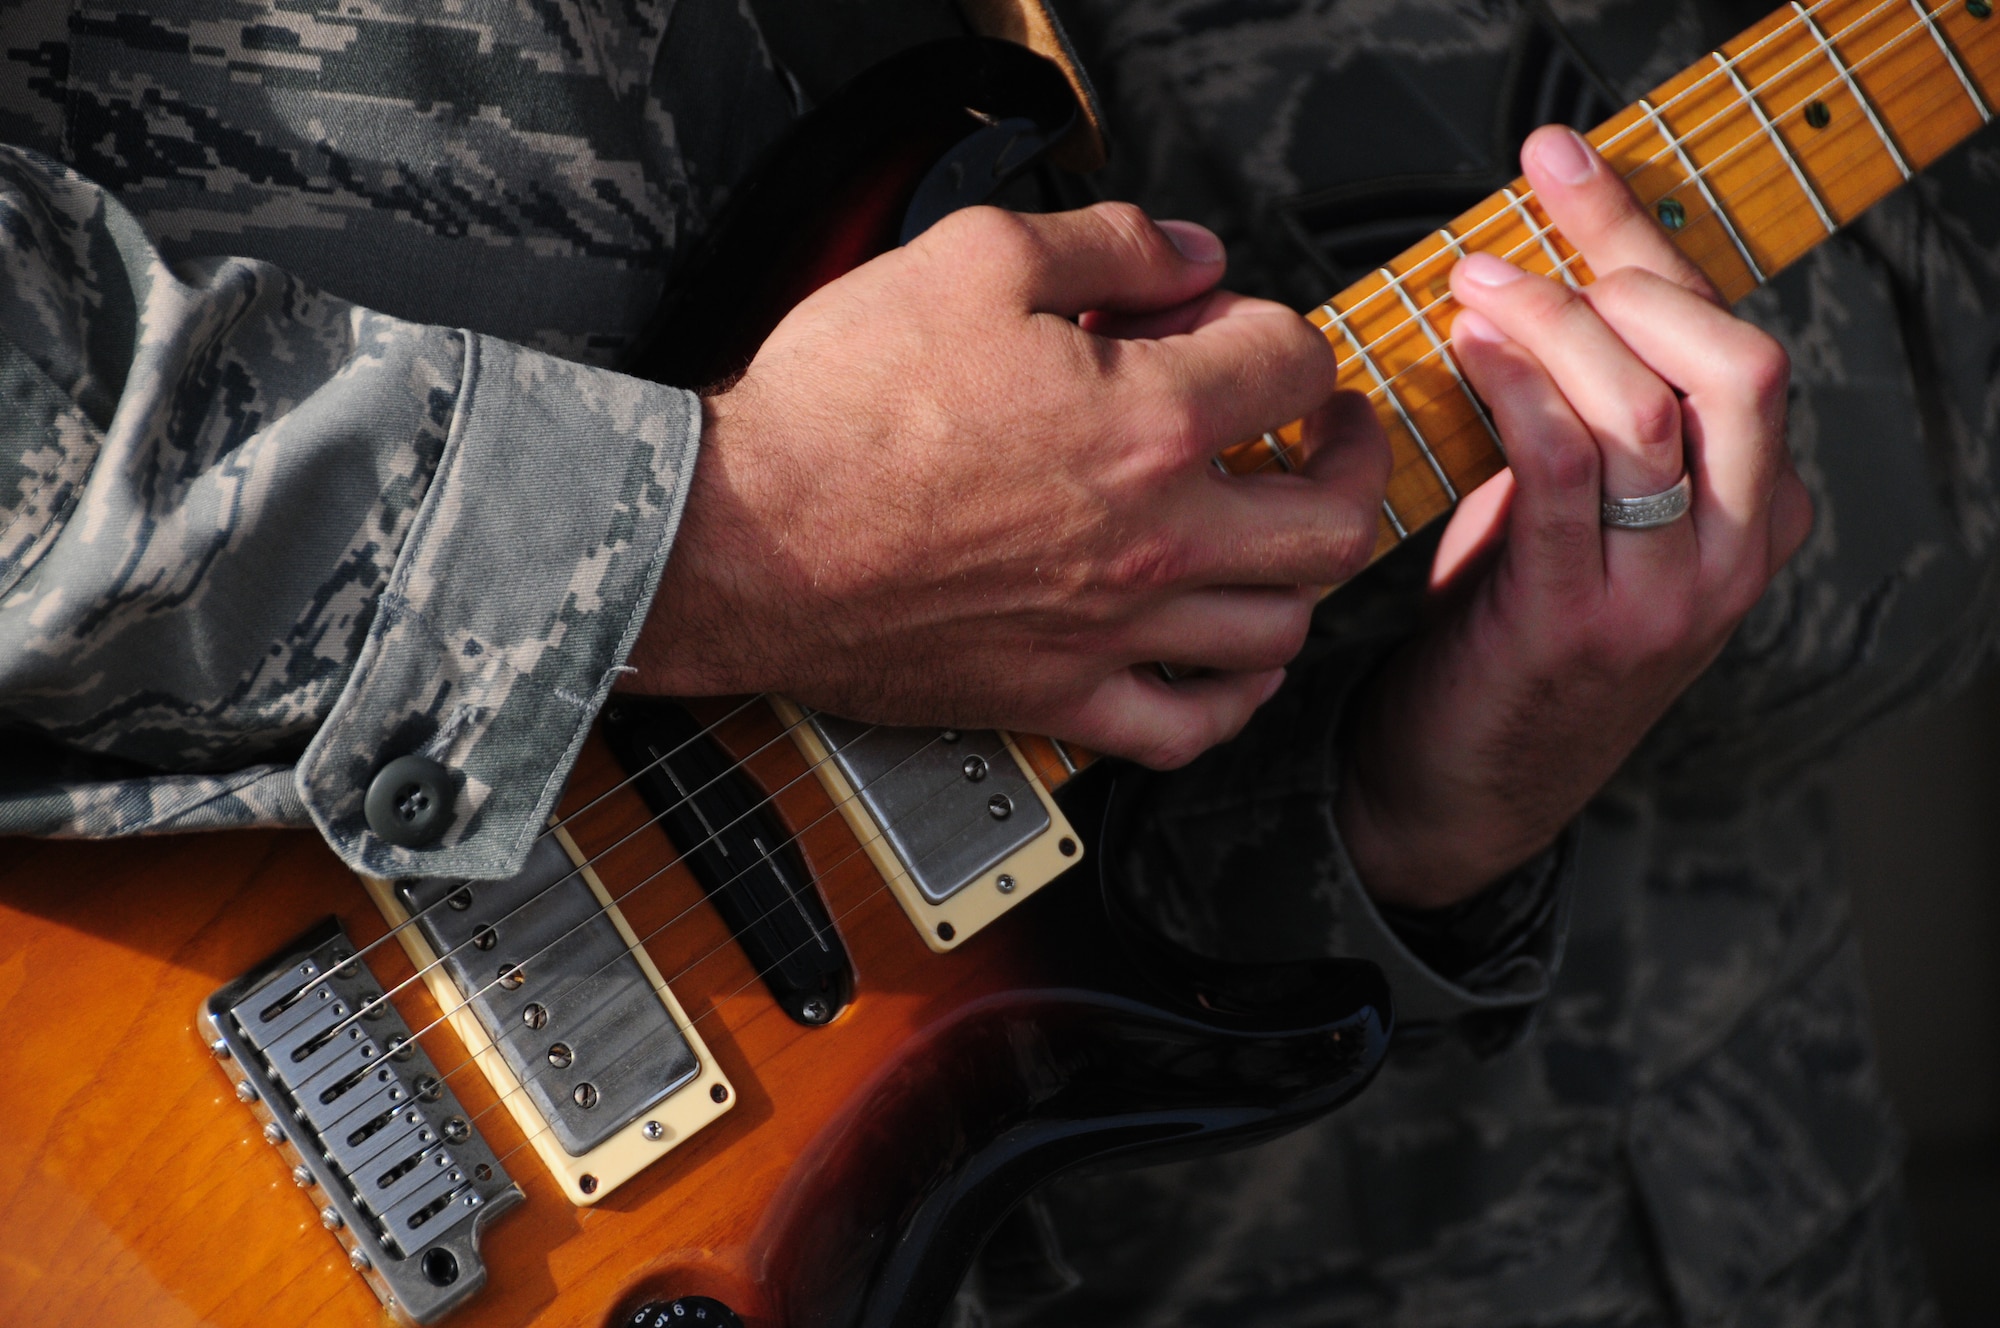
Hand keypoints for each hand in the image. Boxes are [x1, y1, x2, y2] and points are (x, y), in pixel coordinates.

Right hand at [623, 203, 1390, 767]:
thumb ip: (1105, 243)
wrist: (740, 538)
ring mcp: (1113, 632)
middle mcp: (1155, 540)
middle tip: (1327, 434)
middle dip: (1349, 460)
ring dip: (1302, 574)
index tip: (1244, 331)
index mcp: (1148, 421)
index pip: (1292, 365)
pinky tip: (1235, 664)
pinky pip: (1190, 729)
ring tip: (1281, 534)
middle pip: (1334, 519)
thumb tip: (1189, 254)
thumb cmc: (837, 408)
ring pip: (1280, 627)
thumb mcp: (970, 258)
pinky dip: (1234, 700)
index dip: (1279, 330)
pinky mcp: (1057, 699)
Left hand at [1335, 126, 1811, 908]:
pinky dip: (1519, 391)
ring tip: (1476, 285)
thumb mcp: (1574, 521)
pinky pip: (1564, 472)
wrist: (1462, 791)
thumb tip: (1527, 292)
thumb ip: (1583, 427)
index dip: (1643, 243)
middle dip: (1624, 270)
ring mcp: (1669, 593)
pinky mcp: (1578, 621)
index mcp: (1755, 511)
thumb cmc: (1504, 639)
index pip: (1730, 342)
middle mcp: (1737, 550)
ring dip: (1554, 325)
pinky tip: (1469, 352)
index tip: (1560, 171)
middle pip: (1734, 363)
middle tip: (1520, 235)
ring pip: (1649, 409)